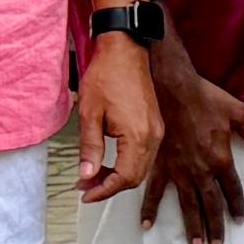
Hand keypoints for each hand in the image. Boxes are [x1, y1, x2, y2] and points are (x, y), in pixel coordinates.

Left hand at [77, 32, 162, 204]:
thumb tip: (87, 174)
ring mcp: (156, 131)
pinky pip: (145, 155)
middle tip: (86, 185)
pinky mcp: (155, 125)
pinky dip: (127, 163)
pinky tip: (110, 159)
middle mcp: (153, 136)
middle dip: (109, 186)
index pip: (125, 178)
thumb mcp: (90, 113)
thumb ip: (90, 148)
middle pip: (135, 177)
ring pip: (141, 168)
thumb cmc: (108, 75)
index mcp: (138, 136)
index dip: (104, 190)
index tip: (86, 193)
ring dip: (118, 176)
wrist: (126, 50)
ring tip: (94, 174)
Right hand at [142, 42, 243, 243]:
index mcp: (221, 159)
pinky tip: (147, 225)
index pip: (232, 190)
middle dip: (215, 226)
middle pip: (211, 204)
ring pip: (187, 204)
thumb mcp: (238, 111)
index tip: (239, 220)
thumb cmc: (205, 97)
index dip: (237, 206)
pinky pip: (153, 191)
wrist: (171, 88)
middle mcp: (201, 170)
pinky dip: (149, 209)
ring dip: (192, 225)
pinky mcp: (159, 165)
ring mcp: (178, 170)